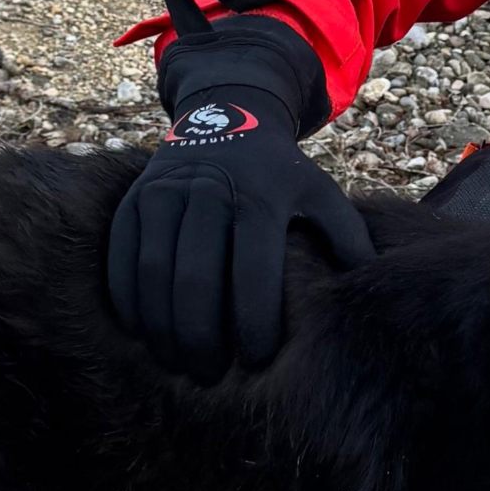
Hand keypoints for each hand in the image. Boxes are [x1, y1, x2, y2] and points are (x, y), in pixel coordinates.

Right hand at [107, 15, 372, 375]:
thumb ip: (347, 235)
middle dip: (201, 336)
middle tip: (211, 375)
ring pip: (153, 271)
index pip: (253, 270)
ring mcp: (165, 193)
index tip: (256, 360)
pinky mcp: (135, 200)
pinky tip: (144, 334)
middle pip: (196, 277)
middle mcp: (208, 191)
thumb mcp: (320, 190)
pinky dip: (129, 301)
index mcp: (260, 196)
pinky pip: (121, 256)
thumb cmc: (279, 172)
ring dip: (162, 327)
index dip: (254, 322)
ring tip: (177, 364)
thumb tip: (368, 282)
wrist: (226, 114)